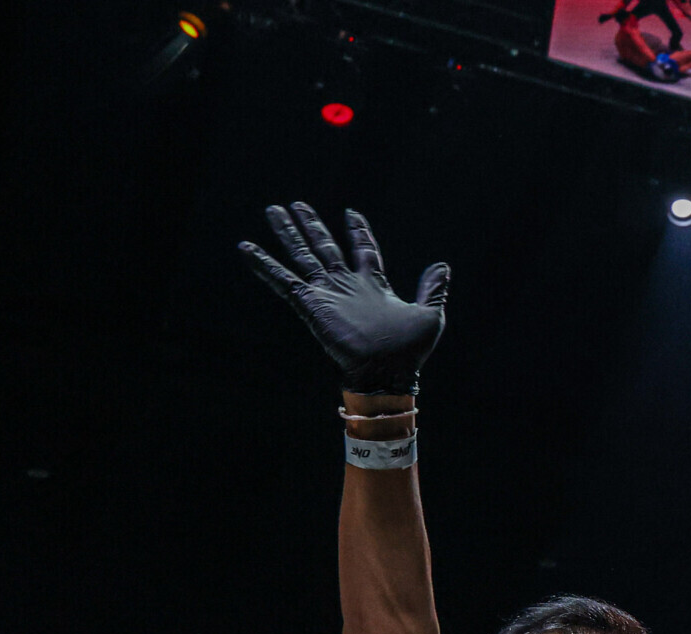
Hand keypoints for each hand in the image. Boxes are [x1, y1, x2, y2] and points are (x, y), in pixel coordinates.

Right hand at [240, 203, 448, 395]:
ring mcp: (327, 294)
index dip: (358, 232)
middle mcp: (347, 286)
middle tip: (297, 204)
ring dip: (288, 233)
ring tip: (273, 210)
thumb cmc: (410, 350)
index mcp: (374, 285)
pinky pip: (283, 281)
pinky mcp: (310, 304)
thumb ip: (433, 289)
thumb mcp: (430, 315)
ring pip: (303, 255)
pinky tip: (247, 248)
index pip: (364, 250)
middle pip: (325, 247)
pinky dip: (264, 265)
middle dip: (312, 226)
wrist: (387, 372)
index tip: (351, 213)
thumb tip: (443, 265)